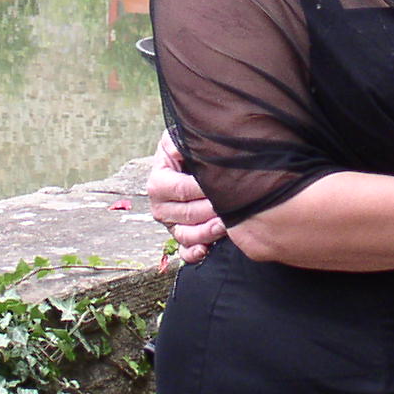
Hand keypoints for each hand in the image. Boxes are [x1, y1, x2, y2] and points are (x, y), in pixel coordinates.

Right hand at [147, 131, 221, 264]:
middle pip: (187, 214)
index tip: (226, 184)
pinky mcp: (180, 236)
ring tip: (227, 224)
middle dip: (212, 210)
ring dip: (207, 232)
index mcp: (157, 182)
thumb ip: (183, 141)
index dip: (203, 189)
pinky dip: (195, 254)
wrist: (192, 163)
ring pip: (186, 235)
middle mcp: (159, 205)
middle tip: (236, 204)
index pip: (181, 190)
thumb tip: (190, 145)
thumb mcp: (180, 139)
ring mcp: (170, 223)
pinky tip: (207, 250)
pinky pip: (184, 252)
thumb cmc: (189, 149)